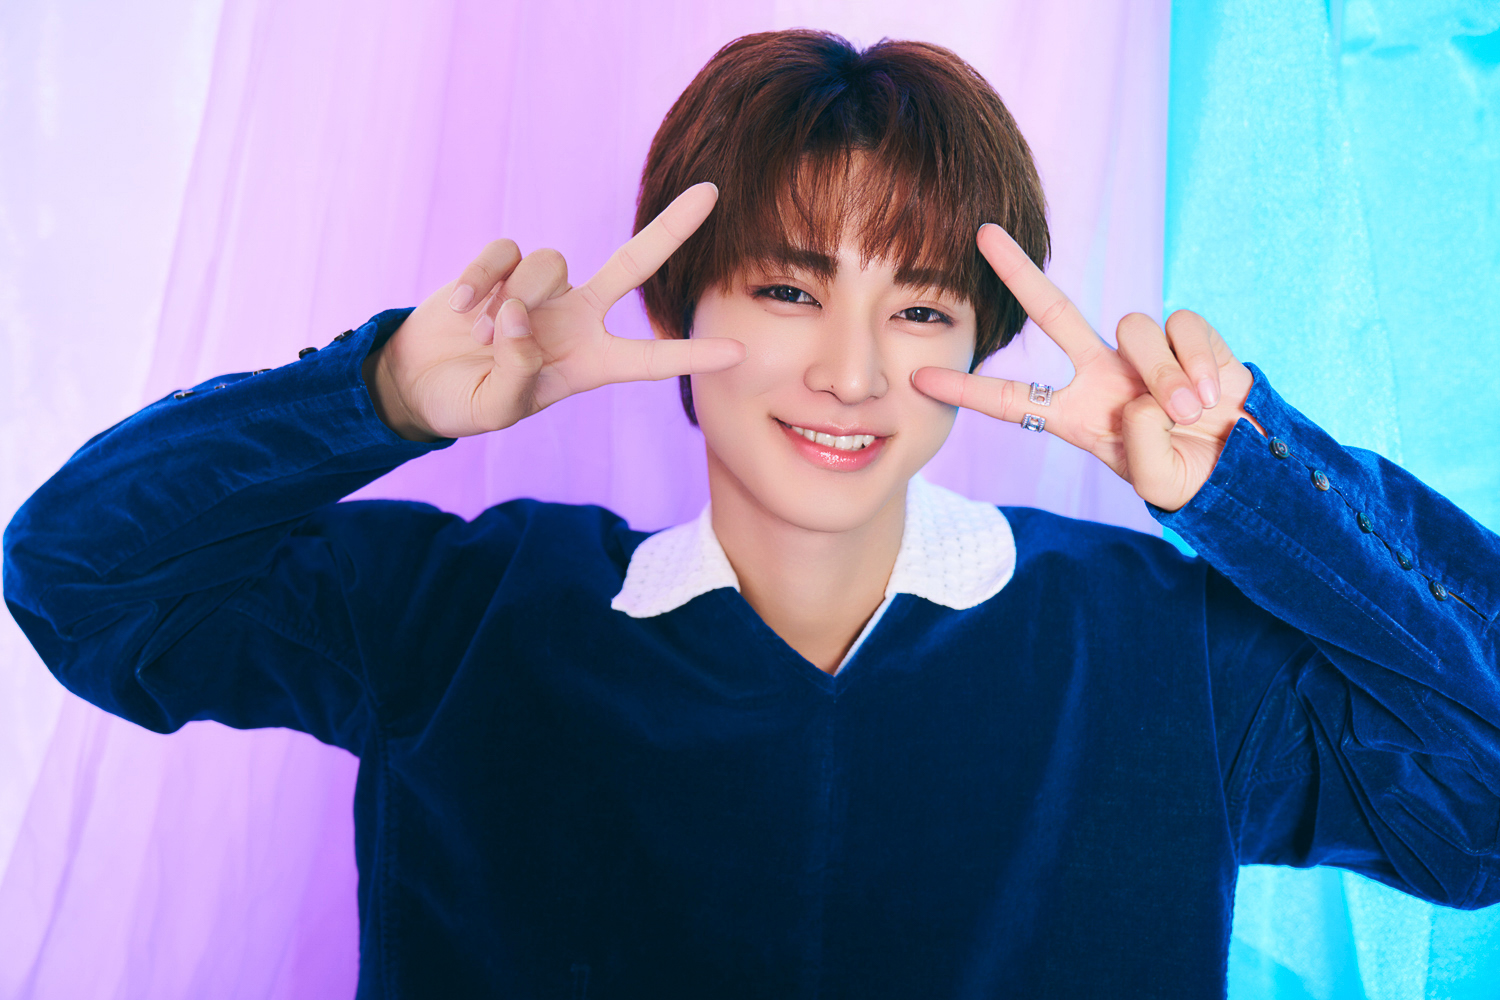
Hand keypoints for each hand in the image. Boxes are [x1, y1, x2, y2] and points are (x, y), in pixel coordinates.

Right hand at [365, 183, 744, 440]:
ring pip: (550, 262)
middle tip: (712, 194)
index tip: (740, 352)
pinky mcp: (500, 267)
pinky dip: (478, 280)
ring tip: (483, 335)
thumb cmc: (465, 403)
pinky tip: (458, 311)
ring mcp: (540, 289)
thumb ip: (515, 374)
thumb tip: (521, 319)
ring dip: (513, 296)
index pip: (649, 358)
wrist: (416, 382)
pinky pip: (503, 253)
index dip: (691, 355)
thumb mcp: (494, 409)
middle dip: (671, 228)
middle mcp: (575, 319)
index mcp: (589, 363)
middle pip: (633, 263)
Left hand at [912, 224, 1260, 511]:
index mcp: (1076, 414)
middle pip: (1052, 311)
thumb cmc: (1188, 476)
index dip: (967, 390)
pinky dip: (1199, 362)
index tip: (917, 377)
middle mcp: (1100, 373)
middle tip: (983, 234)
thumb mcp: (1155, 479)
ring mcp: (1142, 352)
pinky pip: (1182, 325)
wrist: (1242, 467)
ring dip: (1165, 373)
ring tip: (1188, 412)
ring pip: (1132, 326)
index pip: (1011, 401)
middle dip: (1018, 271)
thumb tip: (1140, 394)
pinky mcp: (1187, 335)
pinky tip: (1212, 394)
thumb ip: (1141, 444)